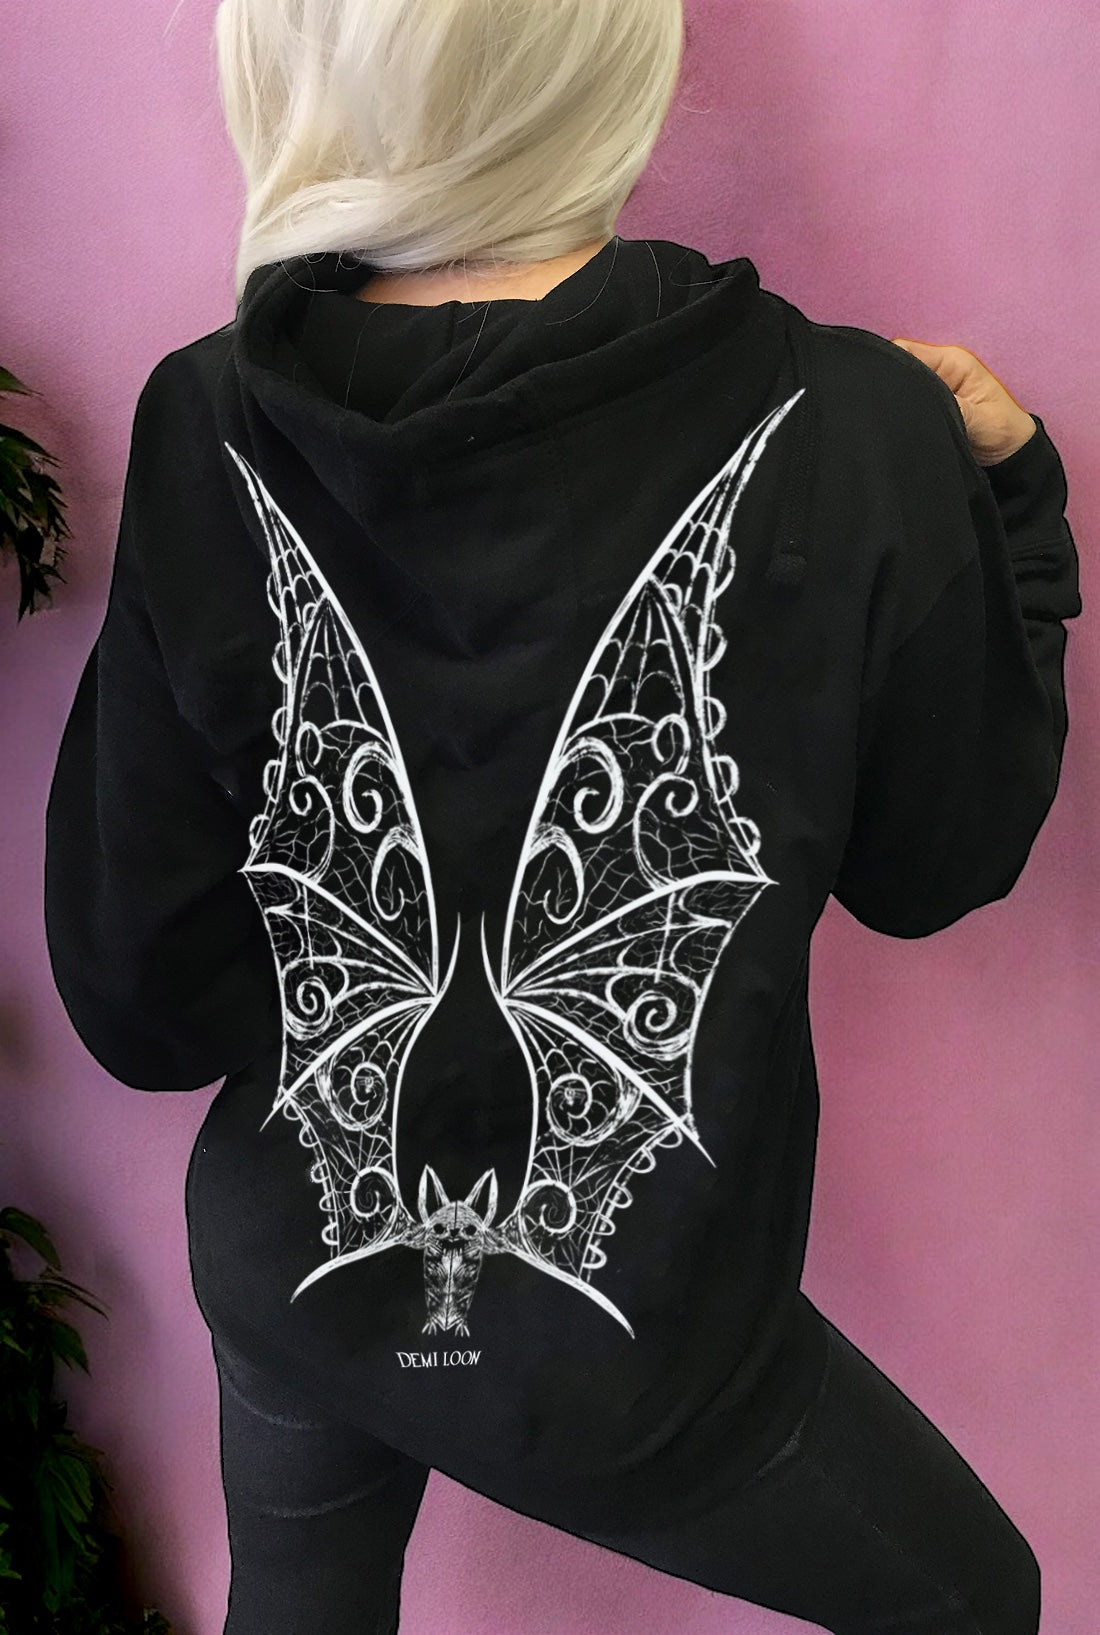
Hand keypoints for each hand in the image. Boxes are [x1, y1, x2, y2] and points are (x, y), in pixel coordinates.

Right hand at [890, 338, 1037, 466]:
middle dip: (887, 382)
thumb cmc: (1003, 432)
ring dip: (893, 398)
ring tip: (884, 417)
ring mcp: (933, 387)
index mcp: (952, 363)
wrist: (1009, 454)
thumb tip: (919, 402)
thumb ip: (950, 408)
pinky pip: (907, 400)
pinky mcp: (930, 404)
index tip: (877, 385)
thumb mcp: (979, 420)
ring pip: (900, 384)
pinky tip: (892, 423)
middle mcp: (939, 370)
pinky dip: (899, 410)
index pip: (907, 350)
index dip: (888, 363)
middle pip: (899, 365)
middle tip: (878, 407)